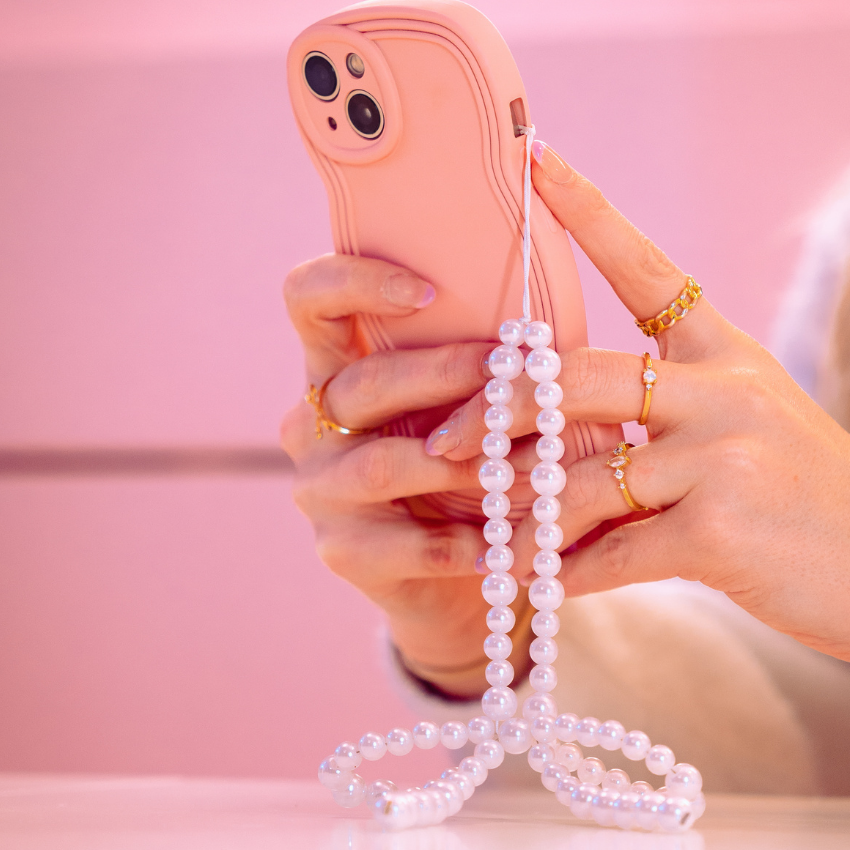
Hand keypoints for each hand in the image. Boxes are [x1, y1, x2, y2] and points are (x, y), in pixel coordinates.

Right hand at [280, 253, 527, 694]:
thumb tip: (540, 333)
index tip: (429, 293)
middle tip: (514, 372)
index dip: (354, 283)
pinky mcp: (341, 551)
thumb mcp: (471, 405)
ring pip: (382, 466)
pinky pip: (411, 544)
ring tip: (533, 466)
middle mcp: (311, 424)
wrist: (460, 566)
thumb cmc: (474, 463)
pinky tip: (515, 540)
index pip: (308, 301)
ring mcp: (319, 489)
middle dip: (447, 374)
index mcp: (335, 369)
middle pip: (364, 384)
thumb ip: (483, 366)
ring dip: (466, 465)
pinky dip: (471, 541)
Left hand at [428, 144, 849, 693]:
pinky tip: (545, 587)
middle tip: (443, 441)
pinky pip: (615, 551)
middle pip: (577, 376)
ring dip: (527, 515)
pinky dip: (570, 575)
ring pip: (585, 476)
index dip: (585, 210)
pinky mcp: (721, 531)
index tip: (533, 158)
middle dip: (499, 409)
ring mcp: (724, 456)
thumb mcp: (749, 427)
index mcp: (724, 353)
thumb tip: (570, 430)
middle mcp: (723, 388)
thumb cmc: (813, 499)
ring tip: (487, 541)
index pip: (645, 264)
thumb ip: (668, 415)